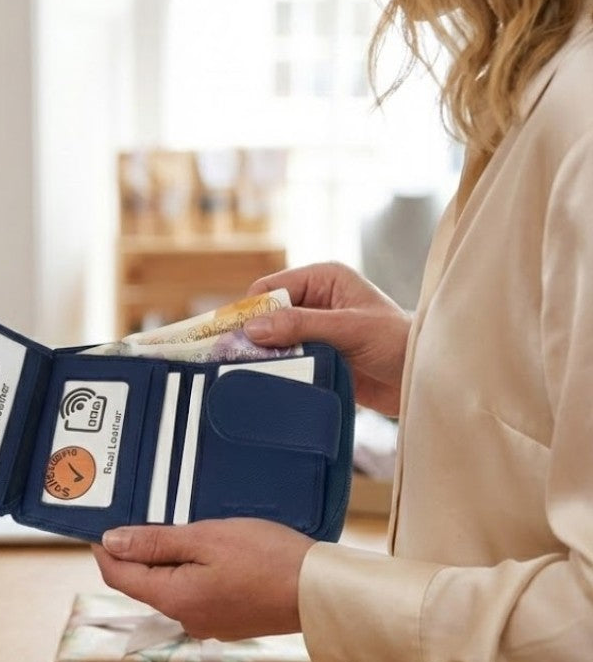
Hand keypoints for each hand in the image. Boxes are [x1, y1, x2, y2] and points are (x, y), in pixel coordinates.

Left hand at [93, 519, 313, 641]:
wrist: (320, 592)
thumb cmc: (266, 558)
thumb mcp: (206, 538)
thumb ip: (155, 542)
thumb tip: (111, 542)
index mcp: (174, 598)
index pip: (119, 576)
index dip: (105, 548)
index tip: (100, 522)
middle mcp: (185, 618)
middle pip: (143, 582)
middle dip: (135, 550)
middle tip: (138, 513)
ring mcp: (208, 622)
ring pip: (170, 586)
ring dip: (165, 558)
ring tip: (172, 524)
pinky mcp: (228, 619)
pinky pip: (195, 592)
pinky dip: (189, 569)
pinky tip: (203, 548)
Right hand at [245, 263, 411, 415]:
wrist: (425, 379)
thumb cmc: (398, 342)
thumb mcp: (349, 329)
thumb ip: (301, 325)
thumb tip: (252, 327)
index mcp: (323, 279)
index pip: (271, 288)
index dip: (252, 311)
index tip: (237, 337)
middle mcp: (315, 300)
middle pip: (267, 314)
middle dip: (256, 335)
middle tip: (239, 358)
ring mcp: (315, 330)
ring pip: (274, 340)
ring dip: (267, 355)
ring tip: (255, 373)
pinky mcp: (317, 356)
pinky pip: (286, 360)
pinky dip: (278, 370)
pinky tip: (272, 381)